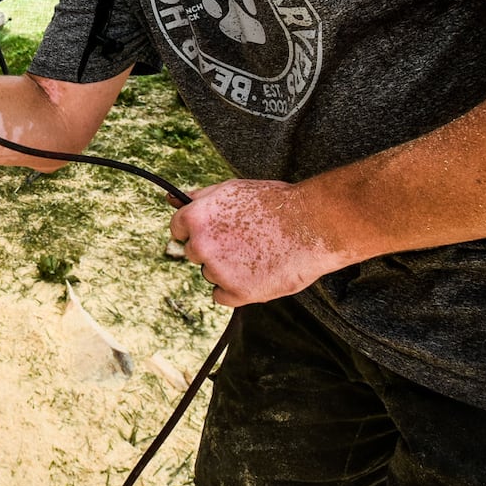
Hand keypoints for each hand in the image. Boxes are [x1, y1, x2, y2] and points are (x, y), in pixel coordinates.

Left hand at [169, 179, 350, 306]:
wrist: (314, 224)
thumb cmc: (276, 203)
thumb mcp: (232, 189)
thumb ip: (200, 198)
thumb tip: (171, 198)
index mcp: (196, 217)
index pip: (178, 230)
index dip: (197, 230)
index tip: (214, 232)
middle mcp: (201, 245)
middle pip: (193, 253)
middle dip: (212, 249)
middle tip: (243, 242)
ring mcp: (218, 270)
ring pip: (210, 274)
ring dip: (227, 269)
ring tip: (258, 254)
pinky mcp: (237, 292)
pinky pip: (221, 296)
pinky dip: (235, 290)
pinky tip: (256, 274)